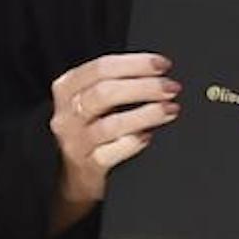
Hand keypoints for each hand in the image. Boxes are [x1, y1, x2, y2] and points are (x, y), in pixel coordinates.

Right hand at [47, 52, 179, 231]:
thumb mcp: (93, 99)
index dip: (135, 64)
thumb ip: (116, 81)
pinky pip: (113, 153)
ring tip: (169, 109)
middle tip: (170, 87)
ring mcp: (76, 141)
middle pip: (105, 93)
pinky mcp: (88, 166)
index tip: (162, 64)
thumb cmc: (91, 127)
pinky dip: (133, 143)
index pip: (101, 68)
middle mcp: (68, 114)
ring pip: (111, 124)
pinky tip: (149, 136)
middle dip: (143, 87)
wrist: (76, 174)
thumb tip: (155, 70)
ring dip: (146, 114)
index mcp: (68, 88)